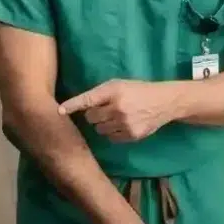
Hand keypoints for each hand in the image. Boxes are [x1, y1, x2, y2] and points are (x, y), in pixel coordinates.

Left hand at [62, 79, 181, 143]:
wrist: (164, 102)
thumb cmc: (138, 90)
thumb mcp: (119, 85)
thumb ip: (100, 94)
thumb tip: (81, 108)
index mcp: (114, 91)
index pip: (88, 99)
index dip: (72, 105)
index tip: (59, 111)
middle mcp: (118, 107)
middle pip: (91, 118)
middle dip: (94, 115)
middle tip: (104, 110)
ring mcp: (125, 123)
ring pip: (99, 130)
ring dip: (103, 124)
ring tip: (116, 117)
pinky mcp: (131, 135)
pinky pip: (111, 138)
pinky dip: (113, 132)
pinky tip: (124, 125)